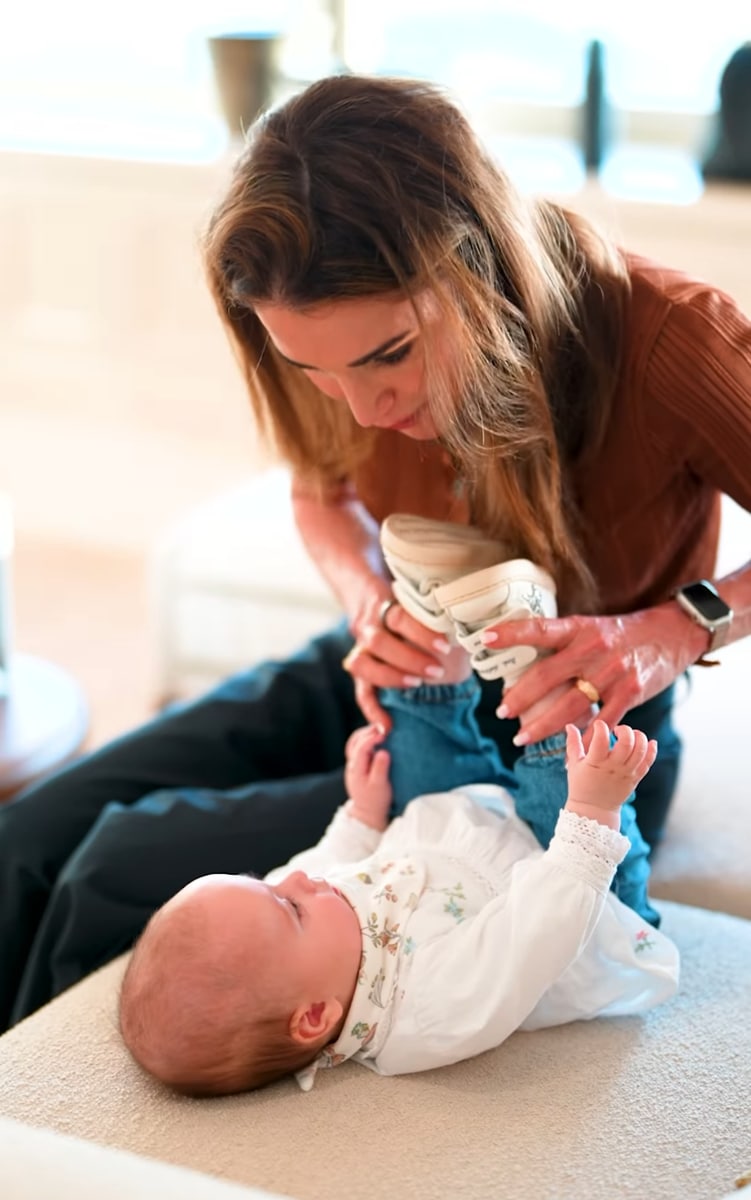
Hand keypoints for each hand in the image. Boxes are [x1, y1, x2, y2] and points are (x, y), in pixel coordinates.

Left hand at [344, 724, 391, 830]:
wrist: (368, 811)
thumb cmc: (376, 799)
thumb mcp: (380, 786)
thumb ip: (380, 768)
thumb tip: (383, 751)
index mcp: (356, 769)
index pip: (361, 747)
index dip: (372, 738)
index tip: (385, 733)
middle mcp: (352, 764)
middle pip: (355, 741)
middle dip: (368, 731)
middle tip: (384, 726)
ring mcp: (354, 762)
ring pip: (355, 741)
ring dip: (366, 732)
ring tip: (380, 729)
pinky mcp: (358, 763)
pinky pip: (358, 745)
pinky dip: (366, 737)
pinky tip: (376, 736)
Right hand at [345, 588, 453, 728]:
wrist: (395, 620)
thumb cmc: (423, 619)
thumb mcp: (435, 615)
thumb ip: (448, 620)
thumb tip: (478, 628)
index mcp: (389, 609)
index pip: (398, 618)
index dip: (420, 633)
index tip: (445, 646)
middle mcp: (370, 629)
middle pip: (377, 641)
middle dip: (409, 658)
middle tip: (437, 671)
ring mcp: (362, 651)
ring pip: (361, 664)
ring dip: (390, 676)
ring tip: (415, 684)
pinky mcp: (363, 674)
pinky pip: (361, 693)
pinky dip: (372, 710)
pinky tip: (386, 726)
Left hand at [489, 602, 706, 743]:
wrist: (673, 633)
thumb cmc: (623, 632)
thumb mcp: (592, 627)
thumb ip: (564, 642)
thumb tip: (524, 659)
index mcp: (580, 629)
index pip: (540, 629)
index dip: (512, 633)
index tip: (485, 638)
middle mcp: (594, 649)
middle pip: (547, 676)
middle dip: (519, 697)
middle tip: (501, 712)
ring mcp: (612, 673)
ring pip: (569, 706)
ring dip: (542, 725)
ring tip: (521, 737)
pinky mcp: (630, 693)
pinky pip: (601, 723)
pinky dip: (582, 740)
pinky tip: (566, 751)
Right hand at [565, 720, 657, 823]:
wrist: (594, 809)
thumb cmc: (581, 785)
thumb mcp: (574, 764)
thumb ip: (573, 743)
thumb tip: (570, 725)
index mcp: (596, 762)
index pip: (601, 738)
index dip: (601, 727)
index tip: (599, 726)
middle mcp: (613, 767)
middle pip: (627, 742)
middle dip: (624, 730)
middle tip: (618, 730)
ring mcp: (626, 773)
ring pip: (640, 750)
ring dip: (639, 737)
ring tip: (631, 735)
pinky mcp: (635, 778)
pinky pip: (648, 762)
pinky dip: (652, 750)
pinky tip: (650, 742)